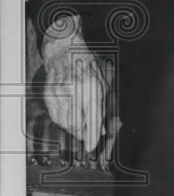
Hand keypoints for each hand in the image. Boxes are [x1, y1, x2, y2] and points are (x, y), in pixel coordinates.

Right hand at [42, 16, 106, 153]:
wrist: (65, 49)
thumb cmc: (86, 65)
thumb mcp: (102, 84)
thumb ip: (102, 108)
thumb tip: (101, 130)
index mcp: (92, 87)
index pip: (92, 119)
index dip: (92, 136)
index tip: (91, 146)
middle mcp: (75, 90)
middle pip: (77, 124)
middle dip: (83, 134)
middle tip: (88, 136)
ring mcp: (59, 92)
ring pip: (65, 123)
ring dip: (73, 128)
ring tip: (80, 126)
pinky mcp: (49, 93)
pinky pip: (55, 116)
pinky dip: (63, 121)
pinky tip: (70, 118)